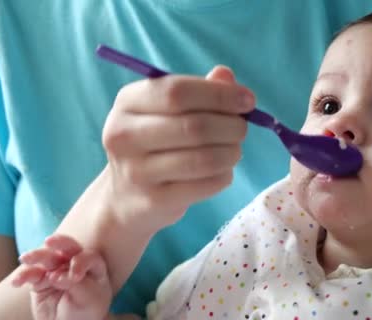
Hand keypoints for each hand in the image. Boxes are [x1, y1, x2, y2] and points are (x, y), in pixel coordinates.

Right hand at [12, 235, 112, 319]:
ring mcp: (56, 269)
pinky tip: (17, 281)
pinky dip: (23, 276)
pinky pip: (30, 274)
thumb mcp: (88, 300)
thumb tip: (55, 276)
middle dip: (60, 243)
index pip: (88, 258)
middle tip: (50, 241)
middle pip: (68, 248)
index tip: (75, 277)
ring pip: (46, 257)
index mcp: (93, 266)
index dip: (81, 263)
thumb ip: (76, 285)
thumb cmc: (85, 310)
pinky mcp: (40, 279)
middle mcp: (74, 264)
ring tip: (25, 258)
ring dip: (36, 256)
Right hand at [101, 65, 253, 228]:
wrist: (126, 196)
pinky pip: (206, 184)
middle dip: (231, 126)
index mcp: (128, 102)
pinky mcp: (154, 200)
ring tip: (234, 150)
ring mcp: (136, 171)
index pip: (178, 91)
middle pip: (194, 126)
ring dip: (231, 152)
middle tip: (242, 129)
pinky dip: (224, 175)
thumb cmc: (155, 143)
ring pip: (204, 159)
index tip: (248, 100)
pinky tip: (222, 171)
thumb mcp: (168, 110)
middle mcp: (124, 135)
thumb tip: (226, 76)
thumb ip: (198, 90)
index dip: (219, 94)